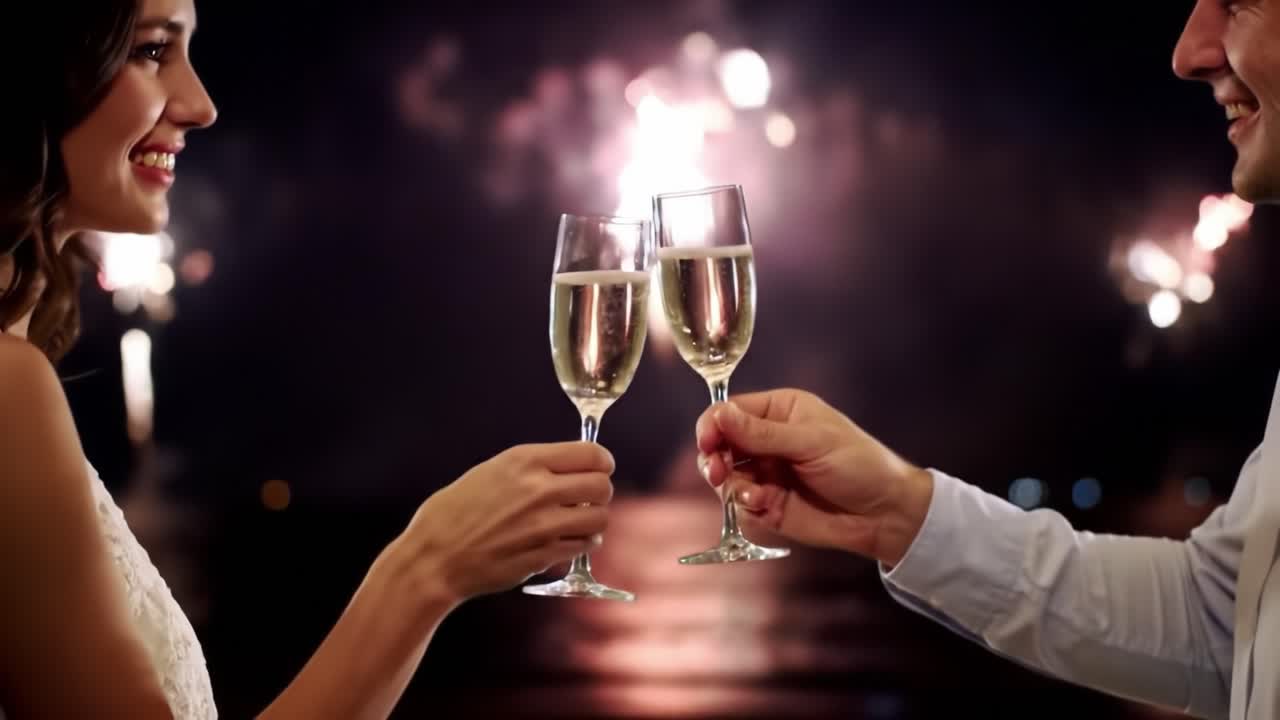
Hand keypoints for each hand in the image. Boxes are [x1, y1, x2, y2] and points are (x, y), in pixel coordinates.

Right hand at [395, 442, 614, 604]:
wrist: (434, 558)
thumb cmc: (454, 512)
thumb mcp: (491, 471)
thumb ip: (533, 468)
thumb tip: (570, 468)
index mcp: (525, 461)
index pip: (591, 454)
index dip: (602, 461)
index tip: (600, 467)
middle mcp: (538, 490)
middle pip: (602, 485)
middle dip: (600, 491)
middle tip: (588, 497)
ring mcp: (543, 526)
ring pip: (599, 518)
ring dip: (594, 520)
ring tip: (578, 521)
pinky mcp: (544, 556)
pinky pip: (583, 545)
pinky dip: (582, 543)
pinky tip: (566, 540)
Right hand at [695, 389, 932, 565]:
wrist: (885, 514)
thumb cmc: (859, 464)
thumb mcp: (812, 442)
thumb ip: (763, 433)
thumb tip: (720, 415)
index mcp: (779, 411)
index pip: (731, 412)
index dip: (713, 426)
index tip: (708, 442)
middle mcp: (767, 441)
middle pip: (720, 445)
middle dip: (714, 459)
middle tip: (719, 474)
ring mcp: (766, 473)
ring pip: (725, 478)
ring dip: (732, 487)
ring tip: (754, 495)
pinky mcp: (767, 505)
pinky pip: (739, 505)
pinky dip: (745, 506)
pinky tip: (764, 505)